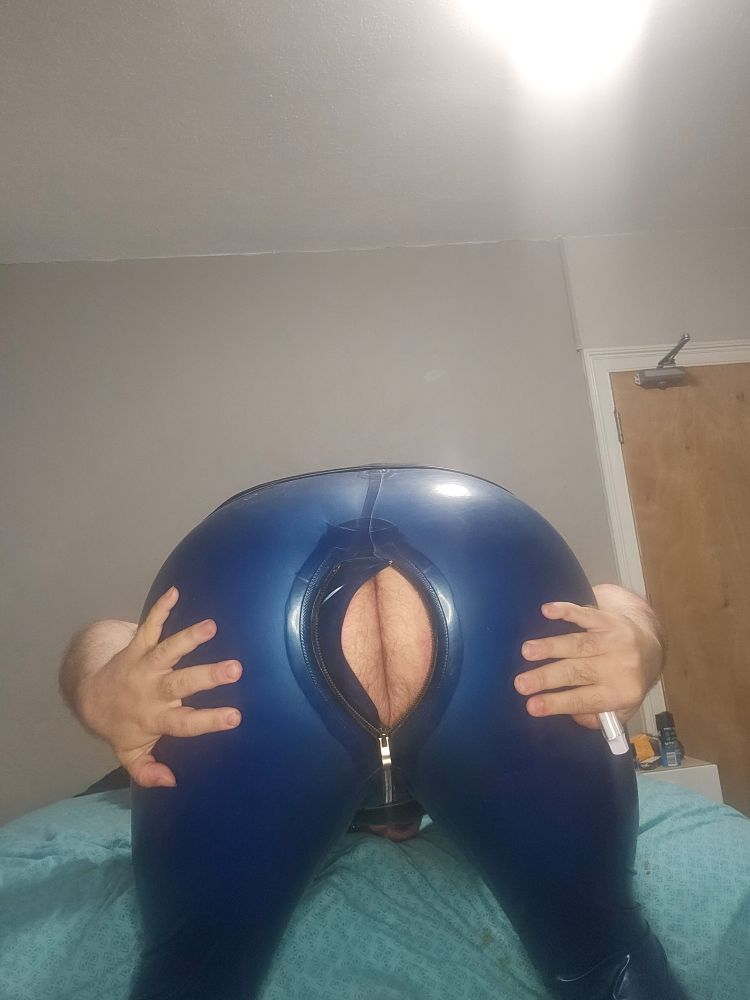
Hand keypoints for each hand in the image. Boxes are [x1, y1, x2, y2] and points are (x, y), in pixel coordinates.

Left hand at [79, 587, 242, 786]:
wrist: (90, 697)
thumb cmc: (120, 726)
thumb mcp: (130, 755)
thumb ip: (148, 771)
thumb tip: (171, 781)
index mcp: (154, 719)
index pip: (185, 723)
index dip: (209, 720)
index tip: (236, 716)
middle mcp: (151, 691)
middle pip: (180, 684)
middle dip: (207, 676)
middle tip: (235, 669)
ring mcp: (144, 666)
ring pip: (166, 651)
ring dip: (187, 638)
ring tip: (210, 627)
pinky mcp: (136, 646)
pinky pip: (148, 626)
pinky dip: (159, 608)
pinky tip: (174, 591)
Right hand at [514, 592, 662, 728]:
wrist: (651, 646)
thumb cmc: (627, 681)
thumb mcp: (620, 709)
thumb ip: (595, 717)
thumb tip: (570, 714)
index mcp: (620, 693)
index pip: (583, 699)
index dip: (556, 703)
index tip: (531, 706)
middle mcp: (618, 666)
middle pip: (576, 672)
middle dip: (546, 678)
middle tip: (520, 684)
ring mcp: (613, 640)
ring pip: (578, 644)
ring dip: (550, 646)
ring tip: (527, 651)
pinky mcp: (608, 619)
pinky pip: (586, 614)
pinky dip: (567, 610)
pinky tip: (548, 610)